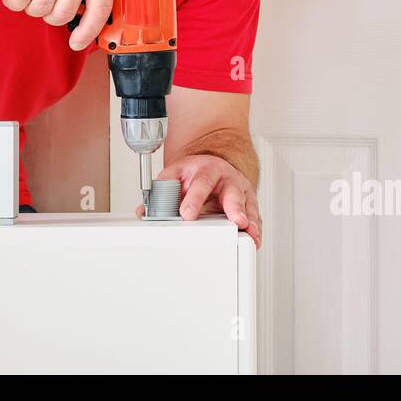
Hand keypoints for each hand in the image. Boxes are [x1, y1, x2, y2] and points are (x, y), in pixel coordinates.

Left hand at [134, 153, 261, 247]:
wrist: (214, 163)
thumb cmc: (195, 173)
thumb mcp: (177, 174)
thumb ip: (162, 191)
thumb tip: (144, 211)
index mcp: (206, 170)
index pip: (200, 183)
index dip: (194, 199)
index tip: (187, 214)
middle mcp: (226, 179)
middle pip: (232, 192)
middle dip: (234, 207)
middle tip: (236, 220)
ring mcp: (240, 191)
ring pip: (248, 204)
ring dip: (250, 219)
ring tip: (250, 232)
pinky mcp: (249, 203)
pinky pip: (255, 216)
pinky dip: (256, 228)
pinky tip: (255, 238)